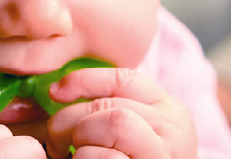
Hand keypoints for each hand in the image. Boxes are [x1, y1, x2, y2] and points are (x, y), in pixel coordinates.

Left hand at [45, 68, 197, 158]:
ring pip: (114, 122)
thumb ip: (113, 111)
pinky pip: (108, 157)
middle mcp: (174, 131)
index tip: (56, 92)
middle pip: (109, 104)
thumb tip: (59, 91)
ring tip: (75, 157)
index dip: (83, 80)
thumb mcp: (139, 135)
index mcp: (169, 112)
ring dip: (82, 143)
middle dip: (71, 120)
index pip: (123, 79)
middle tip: (58, 143)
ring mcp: (164, 154)